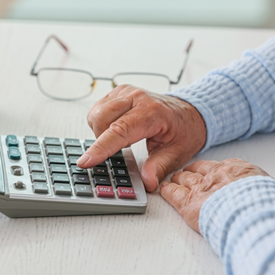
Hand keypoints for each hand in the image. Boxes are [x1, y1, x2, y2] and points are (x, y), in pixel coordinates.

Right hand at [77, 85, 206, 191]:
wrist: (188, 112)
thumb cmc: (183, 131)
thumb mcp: (177, 154)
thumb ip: (159, 168)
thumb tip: (147, 182)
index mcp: (152, 112)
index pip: (119, 131)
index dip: (100, 148)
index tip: (86, 161)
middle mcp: (137, 98)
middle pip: (101, 120)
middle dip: (102, 141)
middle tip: (121, 150)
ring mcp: (126, 92)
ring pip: (96, 114)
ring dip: (101, 131)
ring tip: (121, 139)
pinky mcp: (119, 92)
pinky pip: (98, 109)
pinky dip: (101, 122)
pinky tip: (117, 128)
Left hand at [160, 158, 274, 231]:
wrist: (253, 215)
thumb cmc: (268, 205)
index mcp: (238, 170)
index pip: (221, 167)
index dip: (214, 171)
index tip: (212, 174)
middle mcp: (216, 175)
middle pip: (197, 170)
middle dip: (191, 173)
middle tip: (186, 176)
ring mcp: (199, 188)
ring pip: (181, 178)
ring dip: (176, 181)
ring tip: (171, 181)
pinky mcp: (187, 204)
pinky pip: (170, 193)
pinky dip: (165, 192)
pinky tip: (161, 190)